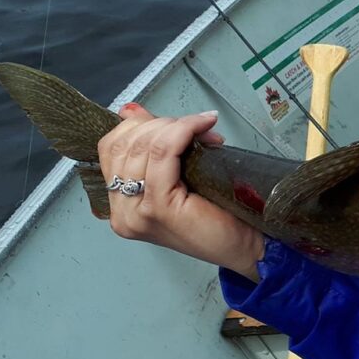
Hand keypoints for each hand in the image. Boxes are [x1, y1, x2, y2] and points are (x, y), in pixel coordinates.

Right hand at [97, 104, 264, 279]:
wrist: (247, 247)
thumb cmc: (221, 216)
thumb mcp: (182, 176)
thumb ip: (157, 149)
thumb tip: (132, 111)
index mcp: (122, 206)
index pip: (111, 149)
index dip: (140, 124)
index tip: (174, 122)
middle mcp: (123, 212)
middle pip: (125, 144)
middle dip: (162, 124)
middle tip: (195, 126)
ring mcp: (136, 212)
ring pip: (143, 146)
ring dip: (176, 127)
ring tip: (203, 128)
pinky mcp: (158, 208)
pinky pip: (162, 154)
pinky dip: (183, 132)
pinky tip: (202, 127)